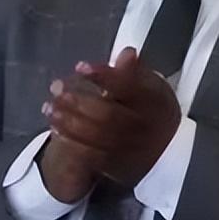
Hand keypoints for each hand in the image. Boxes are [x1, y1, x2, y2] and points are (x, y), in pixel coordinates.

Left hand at [40, 48, 181, 198]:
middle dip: (78, 101)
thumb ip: (135, 72)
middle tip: (56, 88)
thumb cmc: (153, 110)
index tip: (80, 67)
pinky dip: (72, 143)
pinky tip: (57, 130)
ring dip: (68, 122)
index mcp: (156, 102)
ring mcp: (133, 149)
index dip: (102, 76)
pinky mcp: (120, 166)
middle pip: (108, 114)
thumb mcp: (152, 87)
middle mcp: (146, 127)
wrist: (168, 150)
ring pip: (97, 136)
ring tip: (50, 107)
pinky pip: (93, 156)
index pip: (129, 87)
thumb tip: (126, 53)